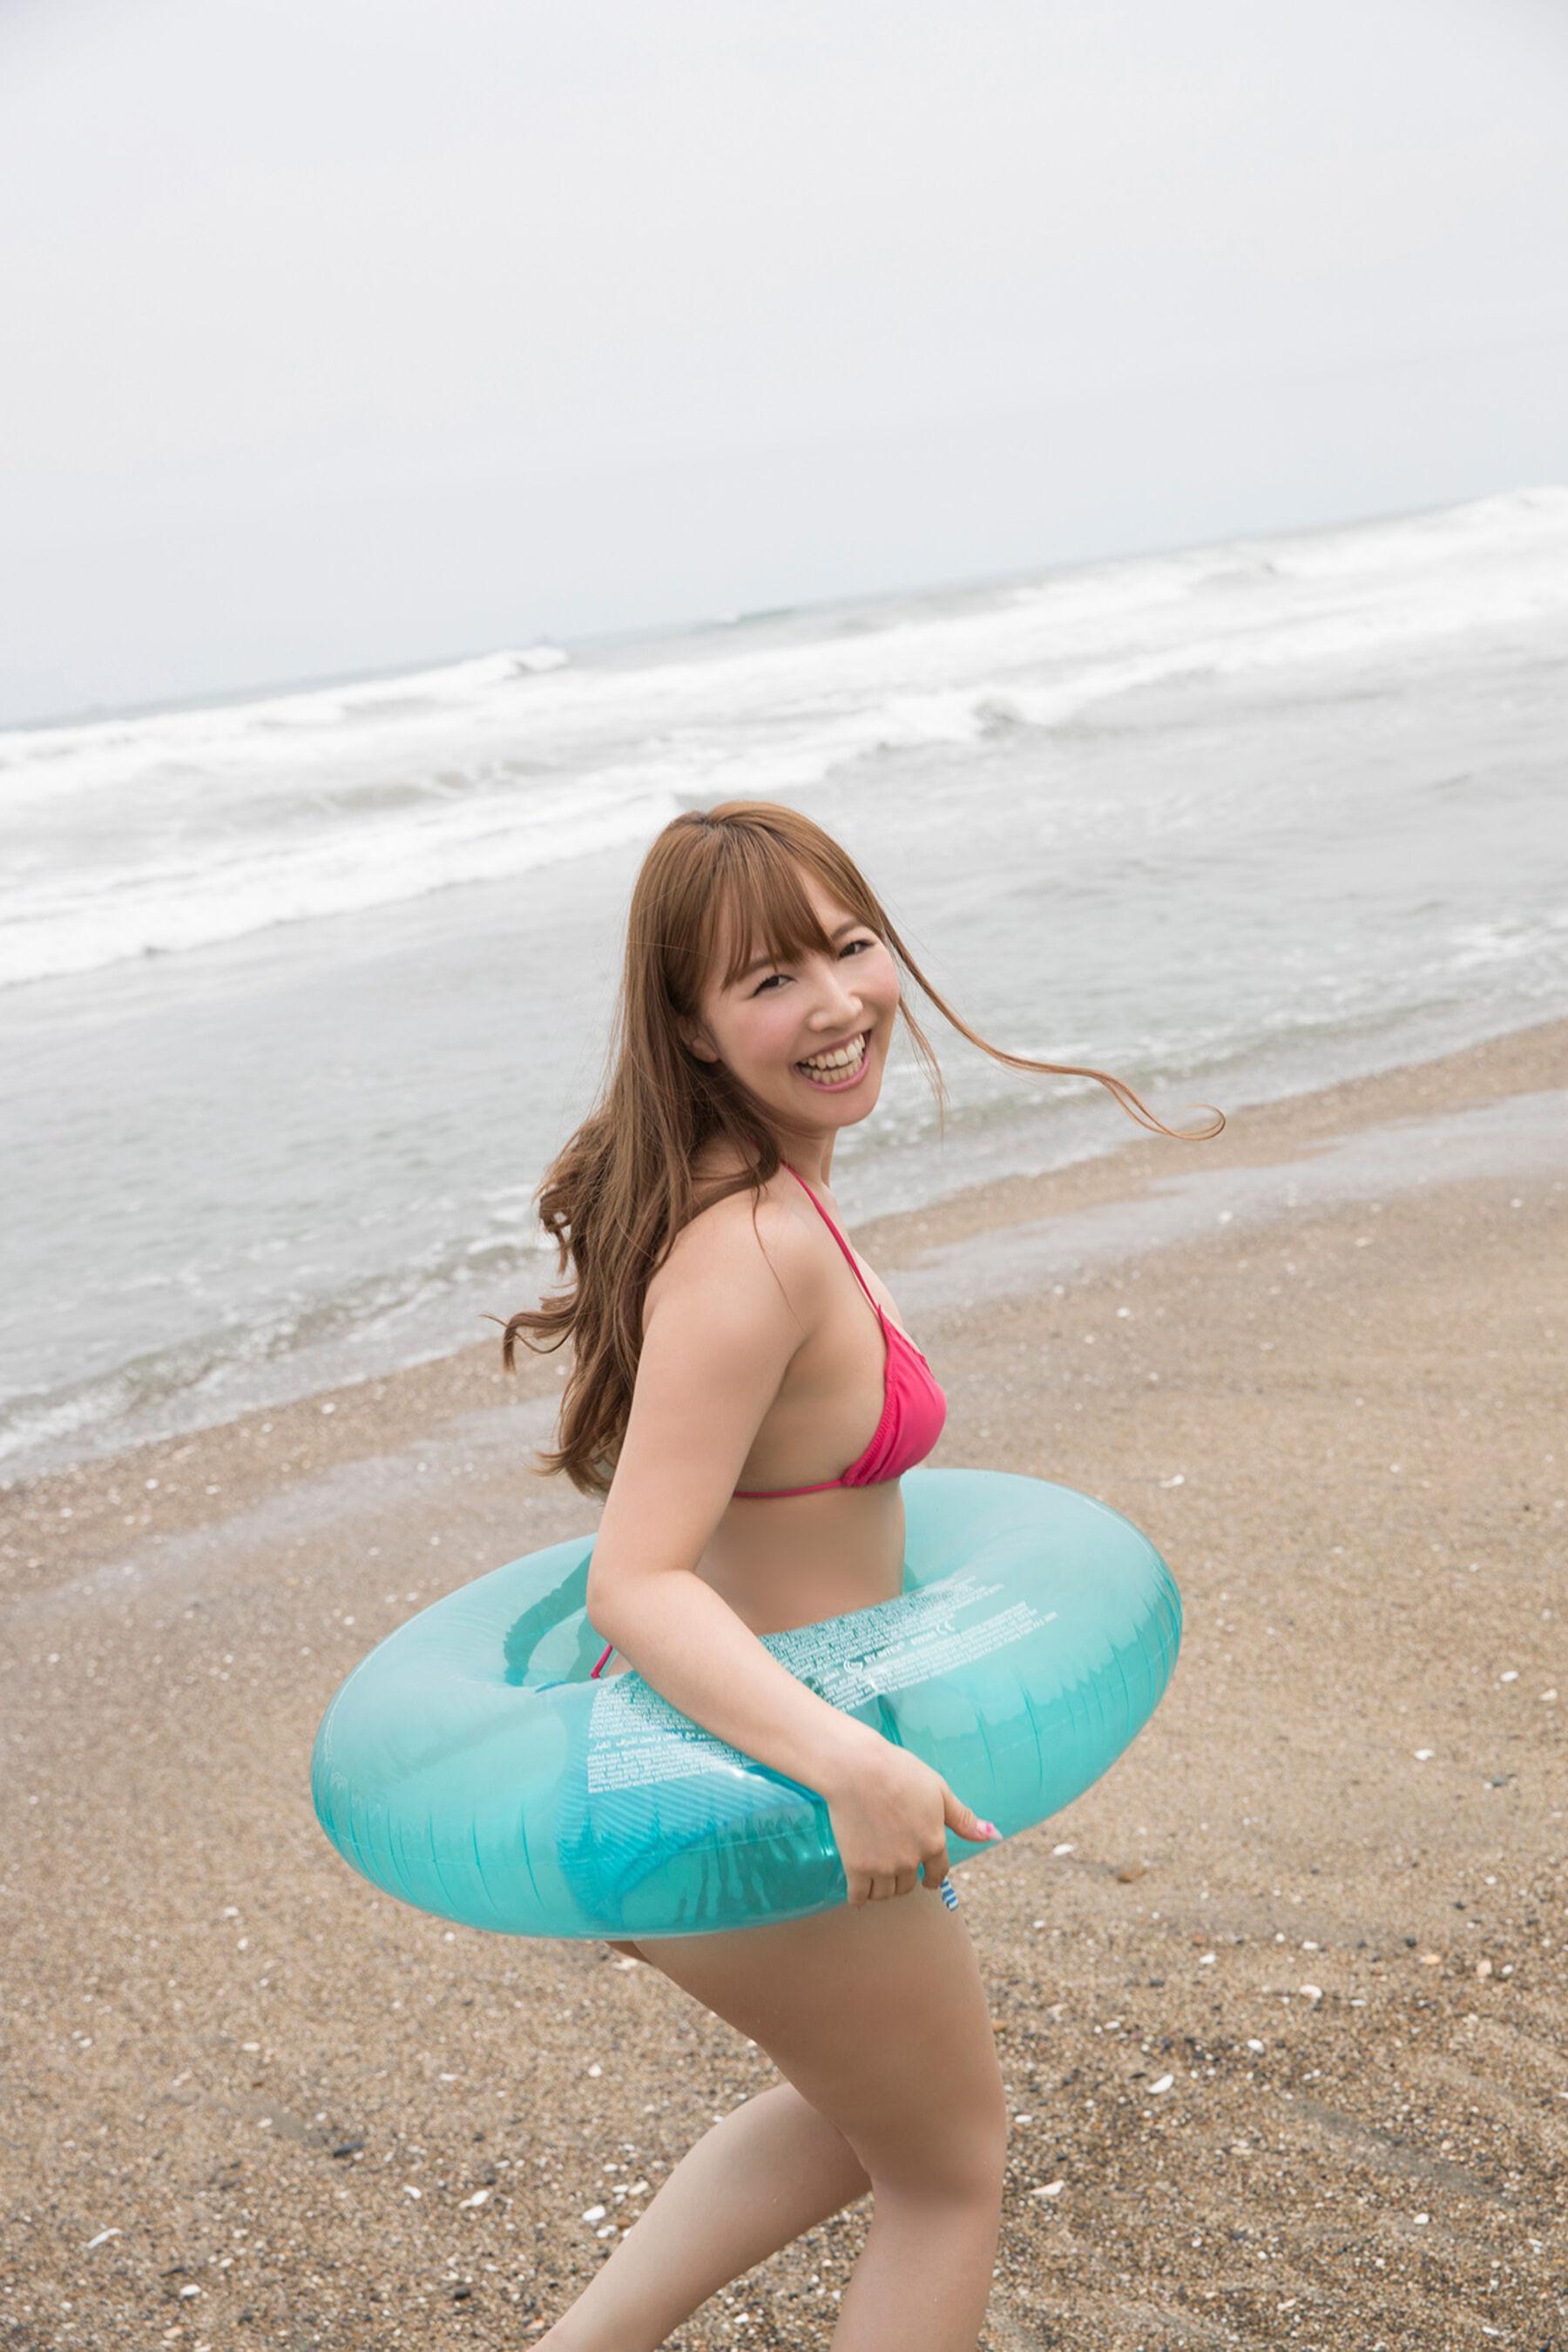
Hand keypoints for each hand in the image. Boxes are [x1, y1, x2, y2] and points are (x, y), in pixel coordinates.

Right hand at [823, 1740, 1000, 1907]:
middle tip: (893, 1864)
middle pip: (908, 1886)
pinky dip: (859, 1897)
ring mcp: (883, 1866)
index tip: (925, 1879)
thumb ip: (963, 1819)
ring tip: (875, 1874)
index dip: (932, 1877)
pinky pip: (859, 1896)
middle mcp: (910, 1859)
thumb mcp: (939, 1791)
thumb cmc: (900, 1772)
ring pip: (885, 1893)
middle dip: (904, 1878)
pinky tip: (857, 1892)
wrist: (859, 1769)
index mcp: (933, 1842)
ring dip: (882, 1888)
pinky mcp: (857, 1866)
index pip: (938, 1873)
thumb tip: (994, 1836)